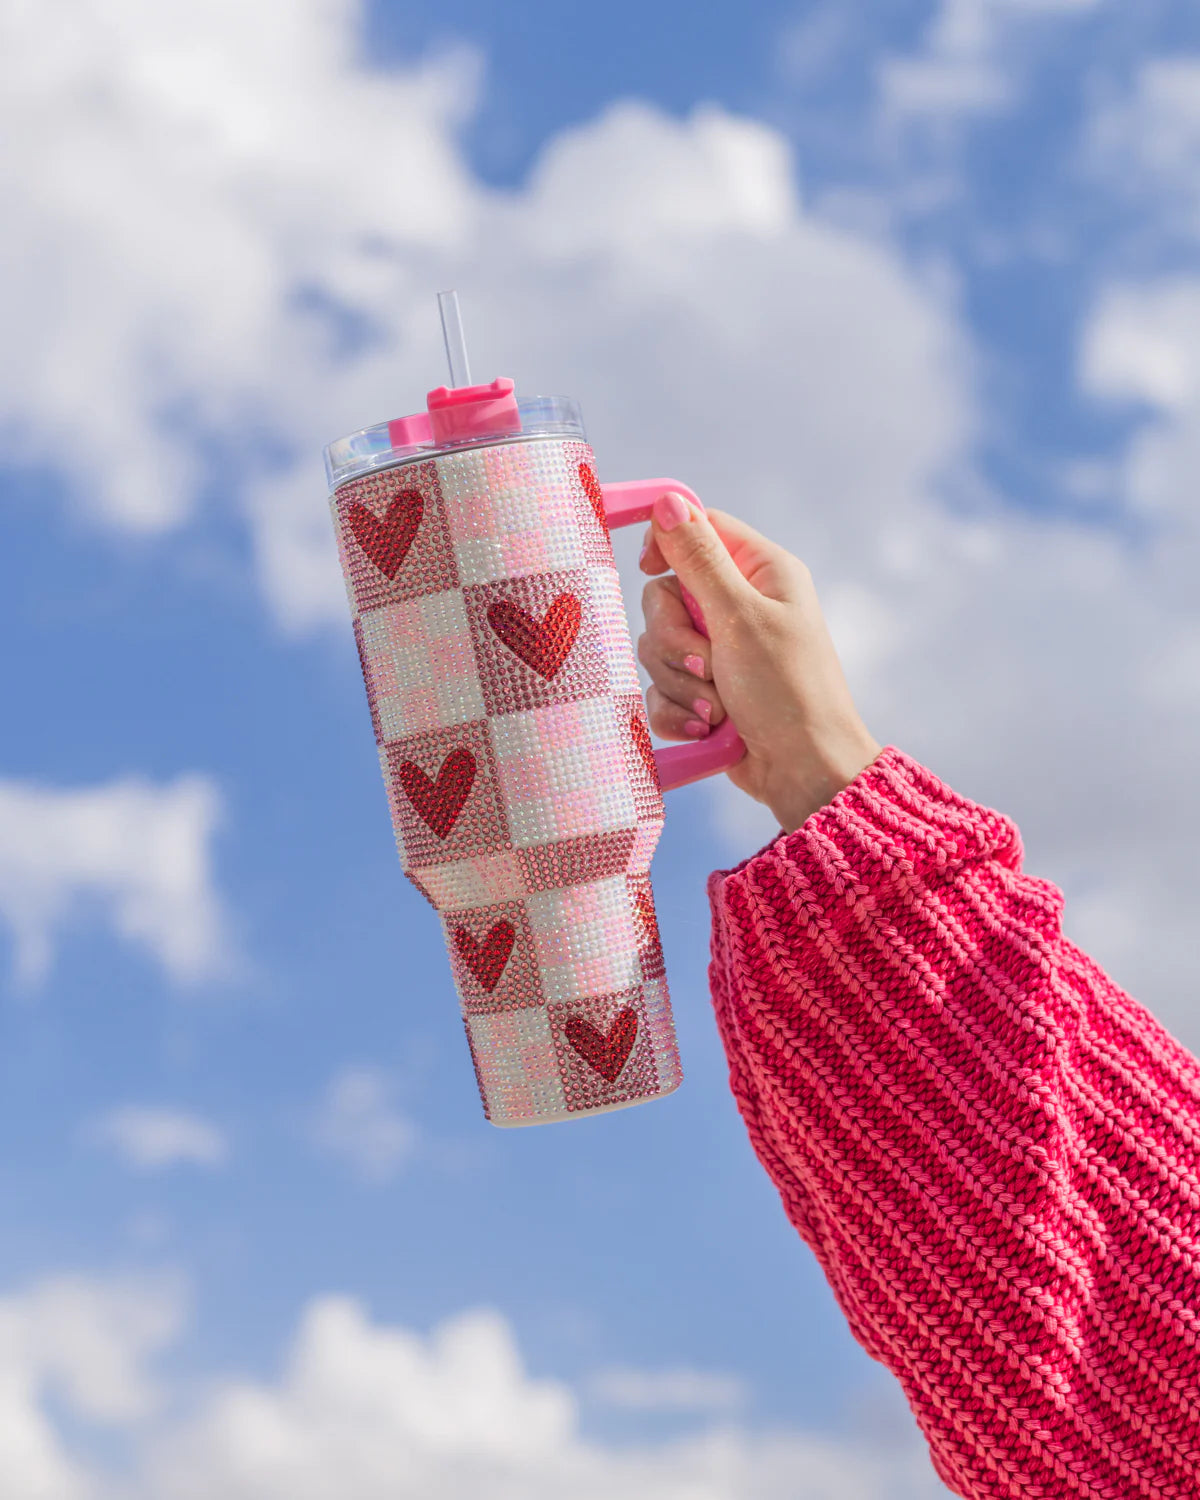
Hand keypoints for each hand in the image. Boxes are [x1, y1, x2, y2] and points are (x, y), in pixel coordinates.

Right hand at [637, 492, 881, 833]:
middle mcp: (739, 605)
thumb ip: (699, 560)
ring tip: (716, 707)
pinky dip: (676, 710)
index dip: (666, 543)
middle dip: (675, 638)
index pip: (698, 529)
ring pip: (657, 645)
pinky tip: (705, 728)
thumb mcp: (741, 618)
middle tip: (708, 663)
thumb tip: (667, 502)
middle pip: (665, 593)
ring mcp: (720, 651)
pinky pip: (660, 688)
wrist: (803, 774)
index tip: (649, 568)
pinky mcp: (703, 692)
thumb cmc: (788, 692)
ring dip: (680, 681)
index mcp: (761, 572)